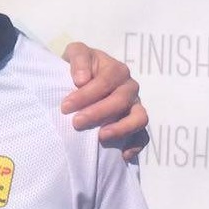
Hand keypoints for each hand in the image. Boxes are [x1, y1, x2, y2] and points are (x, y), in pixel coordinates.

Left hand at [60, 42, 148, 158]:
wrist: (81, 79)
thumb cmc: (79, 67)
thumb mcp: (75, 53)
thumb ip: (79, 58)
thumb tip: (82, 79)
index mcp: (116, 70)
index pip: (106, 81)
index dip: (86, 94)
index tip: (65, 106)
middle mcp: (129, 88)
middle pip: (121, 101)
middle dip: (98, 112)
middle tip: (76, 122)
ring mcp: (135, 106)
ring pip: (139, 118)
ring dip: (121, 129)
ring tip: (101, 137)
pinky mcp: (135, 123)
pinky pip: (143, 136)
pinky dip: (135, 145)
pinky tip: (122, 155)